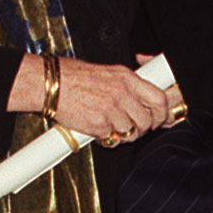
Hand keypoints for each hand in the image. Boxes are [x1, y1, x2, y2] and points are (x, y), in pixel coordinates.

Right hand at [53, 57, 174, 143]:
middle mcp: (122, 93)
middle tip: (132, 128)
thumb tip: (141, 99)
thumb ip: (126, 86)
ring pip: (131, 132)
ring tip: (111, 128)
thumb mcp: (107, 73)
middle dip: (142, 129)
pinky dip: (107, 138)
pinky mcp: (99, 125)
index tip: (160, 119)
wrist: (50, 84)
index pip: (159, 98)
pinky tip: (98, 129)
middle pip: (147, 120)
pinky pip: (112, 139)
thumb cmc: (72, 76)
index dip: (162, 113)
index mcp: (127, 78)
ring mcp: (112, 110)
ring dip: (123, 135)